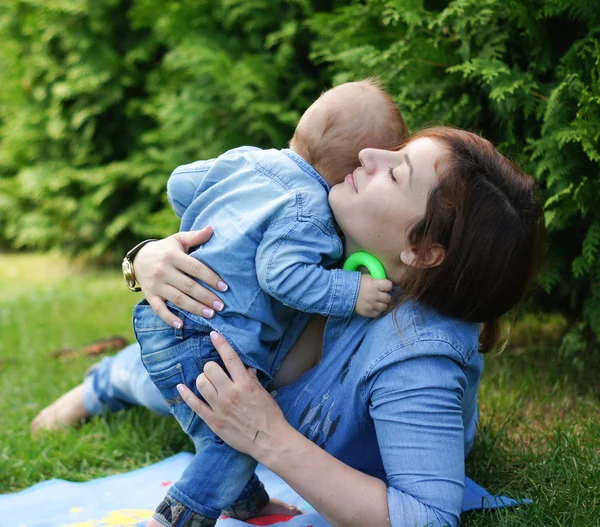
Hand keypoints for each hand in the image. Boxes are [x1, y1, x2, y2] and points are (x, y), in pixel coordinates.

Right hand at [133, 227, 228, 327]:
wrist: (138, 258)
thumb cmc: (166, 249)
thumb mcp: (178, 240)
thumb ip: (195, 236)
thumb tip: (212, 229)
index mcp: (173, 256)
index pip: (196, 268)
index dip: (211, 278)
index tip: (225, 287)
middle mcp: (164, 271)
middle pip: (189, 286)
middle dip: (206, 297)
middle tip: (221, 306)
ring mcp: (156, 285)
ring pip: (178, 299)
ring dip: (195, 308)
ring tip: (211, 314)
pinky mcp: (150, 295)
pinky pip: (159, 309)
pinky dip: (169, 318)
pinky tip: (181, 325)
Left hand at [176, 332, 291, 462]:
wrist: (269, 441)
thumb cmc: (270, 416)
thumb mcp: (264, 393)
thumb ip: (252, 379)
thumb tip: (246, 368)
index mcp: (245, 384)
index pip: (230, 358)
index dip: (221, 344)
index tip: (214, 334)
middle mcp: (230, 393)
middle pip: (211, 369)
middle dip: (211, 366)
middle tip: (215, 371)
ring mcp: (220, 407)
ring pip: (201, 383)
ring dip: (202, 379)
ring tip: (207, 381)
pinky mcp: (213, 420)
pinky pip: (195, 404)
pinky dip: (186, 394)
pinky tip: (181, 387)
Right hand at [354, 275, 392, 317]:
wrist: (344, 293)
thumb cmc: (357, 283)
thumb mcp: (368, 278)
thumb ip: (377, 281)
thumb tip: (386, 285)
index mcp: (375, 285)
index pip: (389, 286)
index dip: (387, 287)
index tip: (384, 288)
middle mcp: (374, 295)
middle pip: (388, 298)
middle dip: (385, 296)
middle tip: (381, 296)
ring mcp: (371, 305)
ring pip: (385, 307)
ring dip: (382, 304)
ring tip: (378, 302)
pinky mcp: (368, 312)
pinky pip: (378, 314)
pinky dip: (377, 311)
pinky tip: (374, 307)